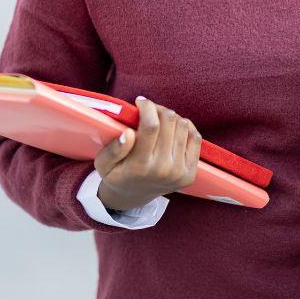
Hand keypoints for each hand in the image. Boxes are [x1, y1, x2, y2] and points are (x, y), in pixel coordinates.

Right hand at [94, 96, 201, 211]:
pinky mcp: (190, 173)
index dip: (147, 107)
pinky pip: (195, 137)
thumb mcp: (104, 164)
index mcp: (140, 167)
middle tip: (149, 110)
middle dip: (158, 109)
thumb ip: (113, 149)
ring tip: (159, 120)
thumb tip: (128, 133)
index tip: (140, 102)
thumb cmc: (117, 174)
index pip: (151, 126)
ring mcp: (179, 172)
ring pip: (182, 126)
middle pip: (168, 122)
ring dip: (170, 117)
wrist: (133, 196)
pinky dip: (185, 127)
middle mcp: (163, 170)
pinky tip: (172, 128)